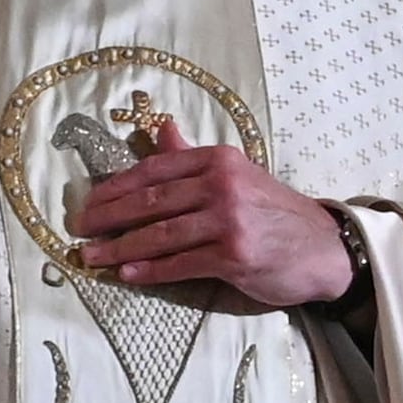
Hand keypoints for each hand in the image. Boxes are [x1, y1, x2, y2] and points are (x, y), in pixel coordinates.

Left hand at [68, 129, 361, 311]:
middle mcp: (222, 184)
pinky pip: (180, 263)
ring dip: (121, 247)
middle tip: (80, 230)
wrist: (323, 248)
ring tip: (93, 256)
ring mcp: (228, 220)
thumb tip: (162, 128)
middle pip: (151, 200)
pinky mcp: (234, 255)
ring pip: (160, 234)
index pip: (154, 169)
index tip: (89, 202)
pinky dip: (150, 270)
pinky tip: (127, 274)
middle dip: (108, 216)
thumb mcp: (237, 175)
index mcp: (219, 160)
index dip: (115, 187)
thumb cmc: (274, 214)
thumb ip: (194, 157)